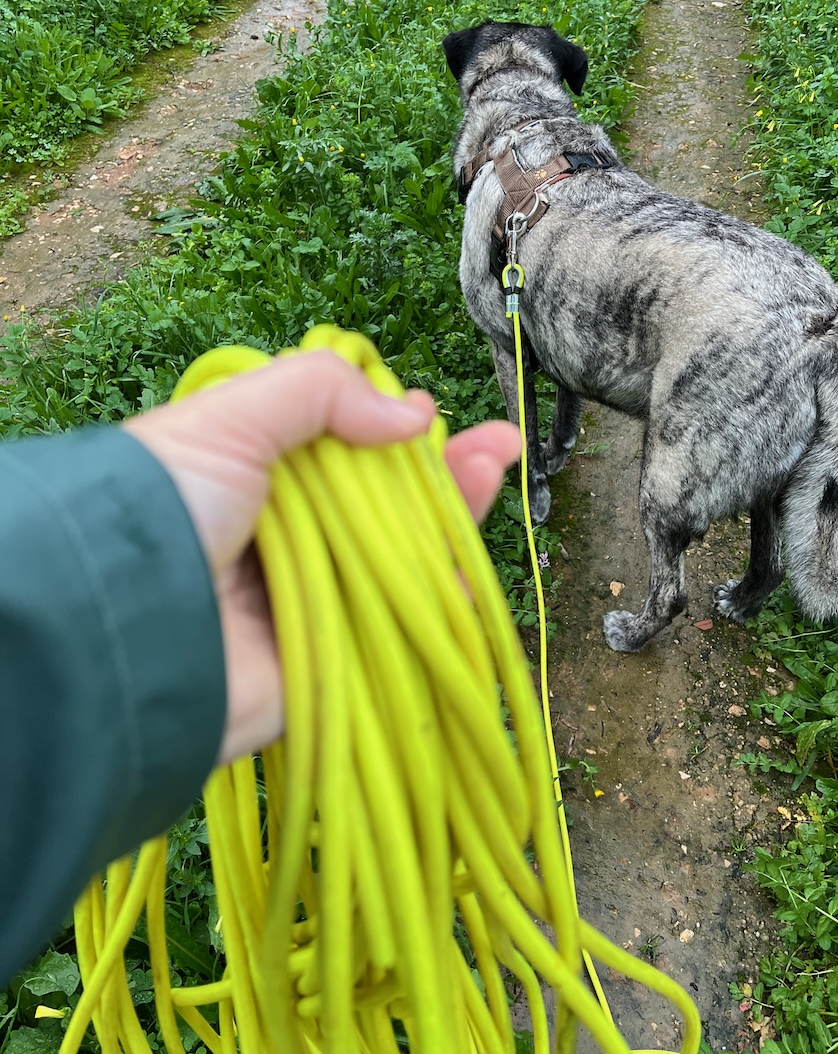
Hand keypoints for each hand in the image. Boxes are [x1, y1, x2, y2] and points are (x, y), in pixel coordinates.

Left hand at [124, 351, 519, 764]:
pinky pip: (396, 632)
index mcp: (251, 479)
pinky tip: (473, 567)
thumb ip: (319, 391)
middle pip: (380, 505)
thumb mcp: (233, 415)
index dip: (387, 430)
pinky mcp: (325, 661)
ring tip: (498, 474)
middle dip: (442, 473)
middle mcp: (281, 538)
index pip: (337, 450)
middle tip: (499, 446)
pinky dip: (440, 606)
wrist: (123, 627)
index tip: (428, 416)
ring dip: (452, 522)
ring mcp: (305, 600)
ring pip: (397, 561)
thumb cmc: (167, 504)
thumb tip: (410, 414)